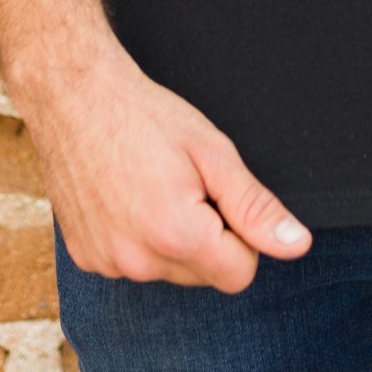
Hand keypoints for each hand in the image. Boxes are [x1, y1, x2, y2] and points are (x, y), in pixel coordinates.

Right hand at [11, 35, 311, 292]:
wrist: (73, 97)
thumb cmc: (146, 117)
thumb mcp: (213, 153)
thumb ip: (256, 208)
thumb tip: (298, 247)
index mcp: (177, 235)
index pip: (241, 274)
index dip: (242, 235)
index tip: (219, 195)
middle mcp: (138, 261)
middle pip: (205, 274)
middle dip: (209, 237)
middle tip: (186, 184)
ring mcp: (107, 263)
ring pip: (170, 271)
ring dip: (173, 239)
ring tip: (154, 186)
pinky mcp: (87, 257)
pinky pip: (134, 263)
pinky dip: (139, 239)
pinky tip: (127, 197)